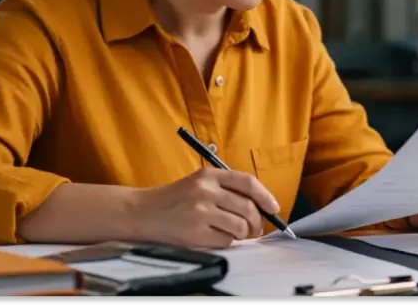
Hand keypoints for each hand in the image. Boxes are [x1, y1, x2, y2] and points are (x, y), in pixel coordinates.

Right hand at [128, 167, 279, 249]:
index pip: (247, 183)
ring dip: (241, 234)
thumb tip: (260, 206)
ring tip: (232, 232)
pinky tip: (214, 237)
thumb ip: (226, 189)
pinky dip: (226, 241)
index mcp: (208, 175)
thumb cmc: (175, 199)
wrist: (143, 212)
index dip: (265, 196)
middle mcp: (205, 191)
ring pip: (240, 226)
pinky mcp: (195, 233)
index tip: (274, 208)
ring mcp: (200, 212)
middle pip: (248, 208)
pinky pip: (226, 240)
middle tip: (255, 229)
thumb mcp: (198, 183)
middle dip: (256, 222)